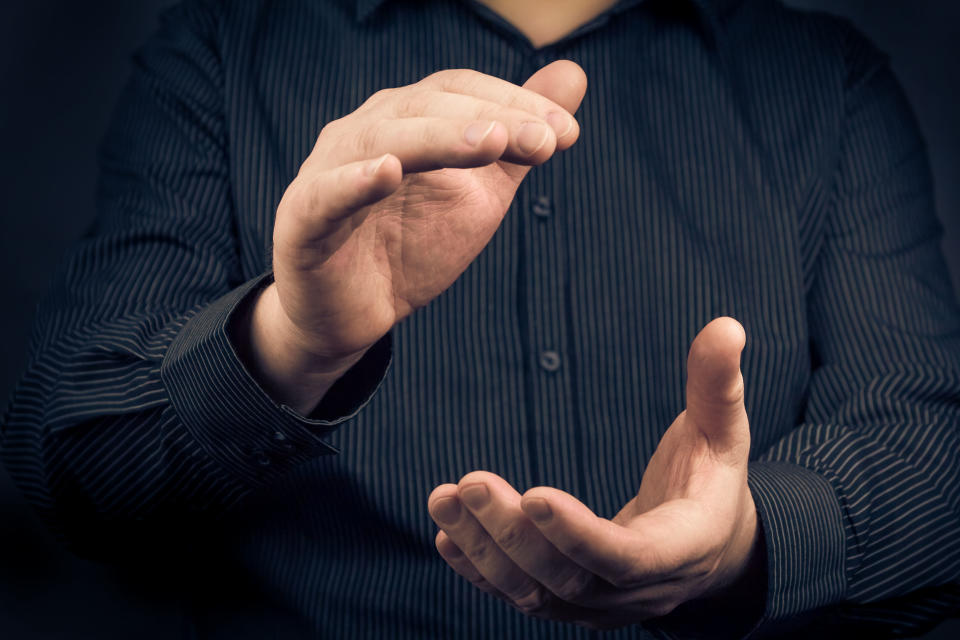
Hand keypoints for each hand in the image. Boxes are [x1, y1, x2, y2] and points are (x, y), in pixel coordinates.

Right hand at [237, 61, 587, 412]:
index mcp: (405, 119)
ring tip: (492, 142)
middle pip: (428, 105)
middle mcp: (365, 131)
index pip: (460, 92)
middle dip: (492, 119)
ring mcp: (329, 170)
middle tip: (545, 141)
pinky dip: (354, 182)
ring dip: (439, 137)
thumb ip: (521, 140)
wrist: (353, 314)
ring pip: (383, 138)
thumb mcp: (481, 192)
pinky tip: (387, 172)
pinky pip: (326, 195)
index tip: (567, 134)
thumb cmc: (410, 245)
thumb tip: (574, 72)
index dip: (514, 102)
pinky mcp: (303, 220)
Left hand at [427, 317, 761, 630]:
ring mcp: (602, 606)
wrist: (710, 546)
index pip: (628, 557)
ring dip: (484, 551)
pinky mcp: (572, 604)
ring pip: (535, 595)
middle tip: (469, 484)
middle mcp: (639, 592)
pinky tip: (447, 538)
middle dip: (513, 534)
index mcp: (682, 548)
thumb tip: (726, 325)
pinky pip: (520, 598)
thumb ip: (718, 383)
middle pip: (568, 578)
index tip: (534, 494)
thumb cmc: (711, 479)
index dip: (580, 534)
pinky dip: (480, 573)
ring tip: (444, 501)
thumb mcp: (723, 431)